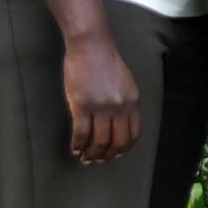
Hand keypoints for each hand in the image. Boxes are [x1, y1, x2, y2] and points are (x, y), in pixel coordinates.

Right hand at [58, 21, 142, 166]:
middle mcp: (120, 107)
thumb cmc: (106, 61)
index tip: (115, 154)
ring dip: (92, 154)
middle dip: (107, 156)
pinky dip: (78, 145)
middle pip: (117, 142)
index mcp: (132, 101)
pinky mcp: (82, 105)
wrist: (91, 46)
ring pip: (99, 141)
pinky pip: (81, 133)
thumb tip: (119, 124)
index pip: (133, 134)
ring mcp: (101, 107)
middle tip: (98, 161)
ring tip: (85, 158)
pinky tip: (75, 149)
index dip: (123, 148)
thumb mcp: (126, 83)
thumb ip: (125, 102)